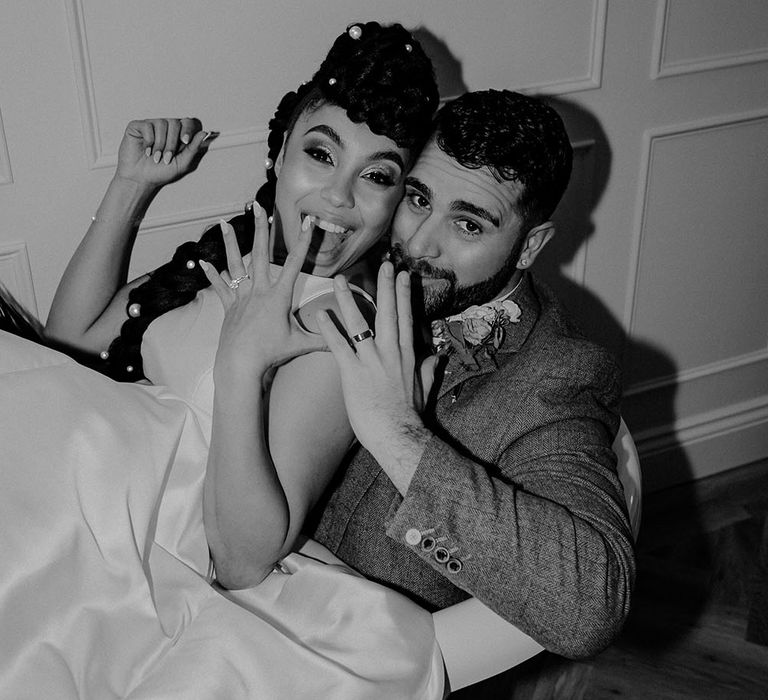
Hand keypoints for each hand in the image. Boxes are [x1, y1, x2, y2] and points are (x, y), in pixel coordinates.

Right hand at [115, 118, 214, 187]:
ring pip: (162, 124)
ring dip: (160, 144)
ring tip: (156, 157)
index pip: (188, 122)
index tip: (185, 141)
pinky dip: (149, 141)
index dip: (188, 129)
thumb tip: (204, 133)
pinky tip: (146, 151)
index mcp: (178, 135)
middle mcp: (166, 128)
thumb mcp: (182, 163)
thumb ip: (193, 149)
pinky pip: (148, 126)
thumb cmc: (160, 172)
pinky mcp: (138, 126)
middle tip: (167, 158)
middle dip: (172, 143)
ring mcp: (152, 125)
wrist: (141, 179)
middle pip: (176, 123)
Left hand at [200, 205, 324, 379]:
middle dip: (261, 228)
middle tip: (258, 207)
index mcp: (278, 296)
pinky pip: (220, 288)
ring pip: (235, 264)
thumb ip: (323, 341)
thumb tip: (345, 341)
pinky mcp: (229, 307)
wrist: (240, 364)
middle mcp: (259, 291)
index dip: (304, 242)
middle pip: (260, 254)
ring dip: (230, 242)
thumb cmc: (270, 354)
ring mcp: (242, 297)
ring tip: (222, 222)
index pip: (295, 264)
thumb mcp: (299, 345)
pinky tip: (202, 262)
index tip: (308, 223)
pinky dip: (211, 275)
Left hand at [317, 261, 436, 465]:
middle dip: (385, 286)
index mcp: (407, 354)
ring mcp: (372, 361)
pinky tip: (320, 314)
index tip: (402, 274)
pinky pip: (339, 347)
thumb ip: (430, 368)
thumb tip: (439, 357)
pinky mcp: (354, 373)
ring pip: (360, 323)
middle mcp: (390, 352)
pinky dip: (329, 330)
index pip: (405, 316)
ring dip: (348, 299)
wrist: (397, 434)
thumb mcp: (424, 387)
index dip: (403, 293)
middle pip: (388, 312)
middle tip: (382, 264)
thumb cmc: (409, 414)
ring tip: (339, 280)